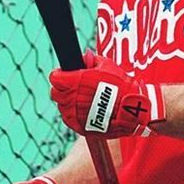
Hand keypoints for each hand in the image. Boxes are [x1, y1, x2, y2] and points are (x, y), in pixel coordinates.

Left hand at [49, 50, 164, 137]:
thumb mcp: (107, 66)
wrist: (130, 110)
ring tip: (83, 97)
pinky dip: (73, 113)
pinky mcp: (78, 126)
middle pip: (55, 92)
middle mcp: (71, 98)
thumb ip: (92, 60)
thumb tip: (85, 57)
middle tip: (74, 85)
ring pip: (61, 106)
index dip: (59, 73)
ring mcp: (73, 114)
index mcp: (75, 81)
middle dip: (62, 87)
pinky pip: (68, 118)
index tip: (64, 73)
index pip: (54, 77)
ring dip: (68, 100)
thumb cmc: (120, 85)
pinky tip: (85, 108)